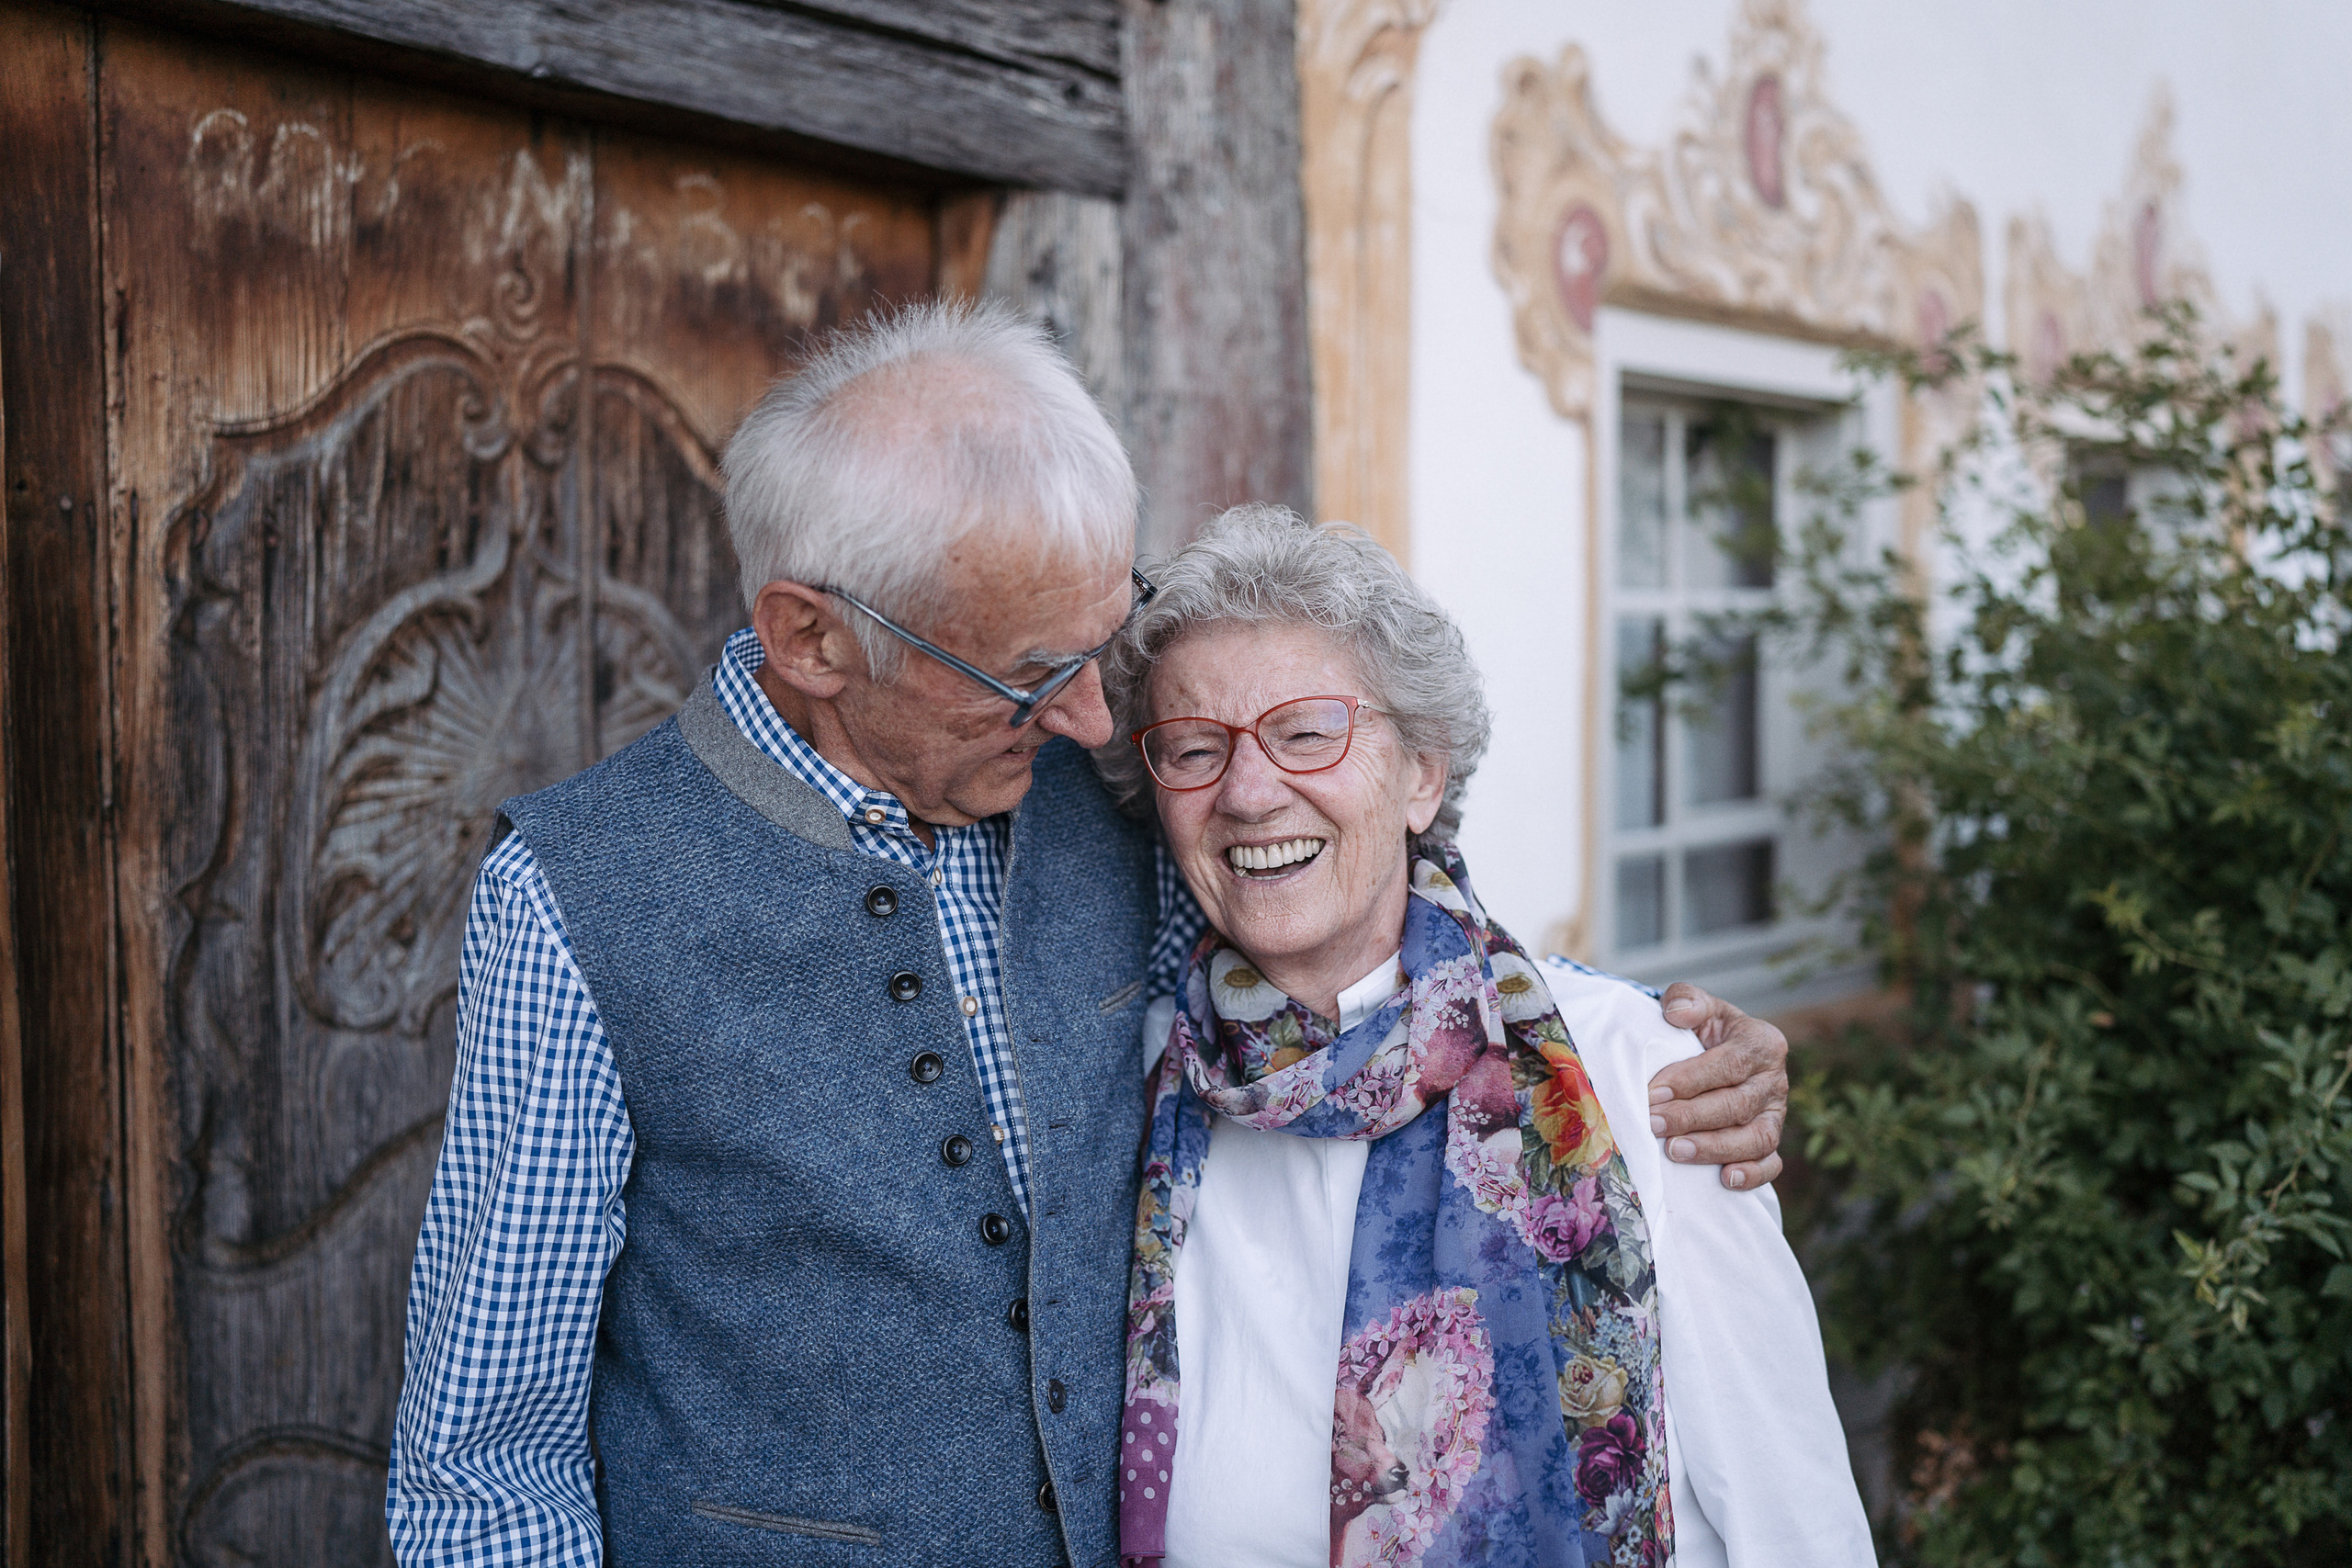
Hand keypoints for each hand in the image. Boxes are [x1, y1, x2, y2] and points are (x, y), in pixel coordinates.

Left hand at [1646, 983, 1787, 1189]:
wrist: (1718, 1054)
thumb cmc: (1703, 1030)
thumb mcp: (1697, 1006)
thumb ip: (1686, 1000)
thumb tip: (1676, 1014)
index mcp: (1762, 1042)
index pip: (1729, 1064)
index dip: (1690, 1080)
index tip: (1653, 1092)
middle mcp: (1775, 1080)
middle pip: (1738, 1104)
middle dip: (1692, 1117)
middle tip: (1653, 1124)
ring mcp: (1776, 1114)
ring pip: (1756, 1138)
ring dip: (1715, 1148)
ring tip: (1675, 1151)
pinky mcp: (1772, 1142)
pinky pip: (1770, 1164)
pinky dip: (1752, 1174)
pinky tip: (1724, 1179)